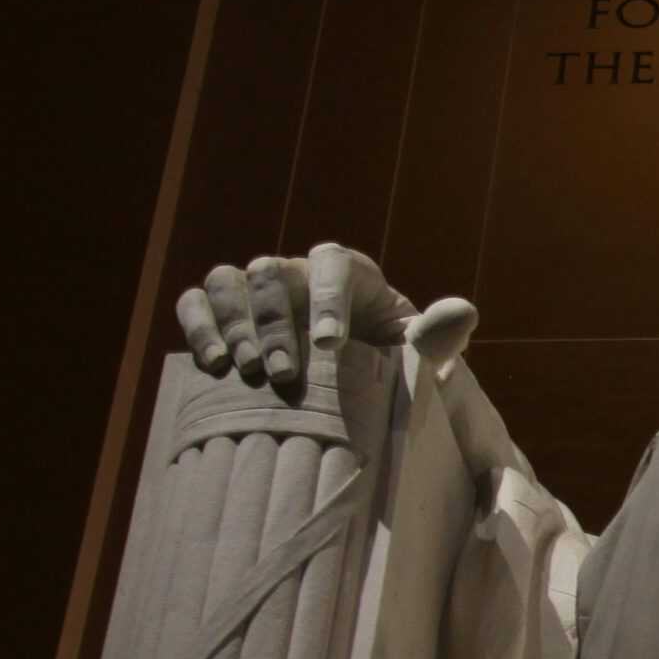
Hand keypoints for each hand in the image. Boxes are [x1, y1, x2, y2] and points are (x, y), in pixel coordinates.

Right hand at [176, 243, 418, 392]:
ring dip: (232, 323)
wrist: (355, 393)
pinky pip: (195, 302)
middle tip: (283, 375)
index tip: (330, 346)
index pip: (332, 265)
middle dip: (273, 323)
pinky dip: (197, 325)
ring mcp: (256, 291)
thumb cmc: (391, 369)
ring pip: (226, 280)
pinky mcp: (224, 314)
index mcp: (349, 271)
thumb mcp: (419, 358)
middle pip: (271, 273)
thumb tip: (463, 312)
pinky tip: (212, 364)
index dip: (327, 300)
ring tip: (242, 370)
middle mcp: (296, 271)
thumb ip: (435, 339)